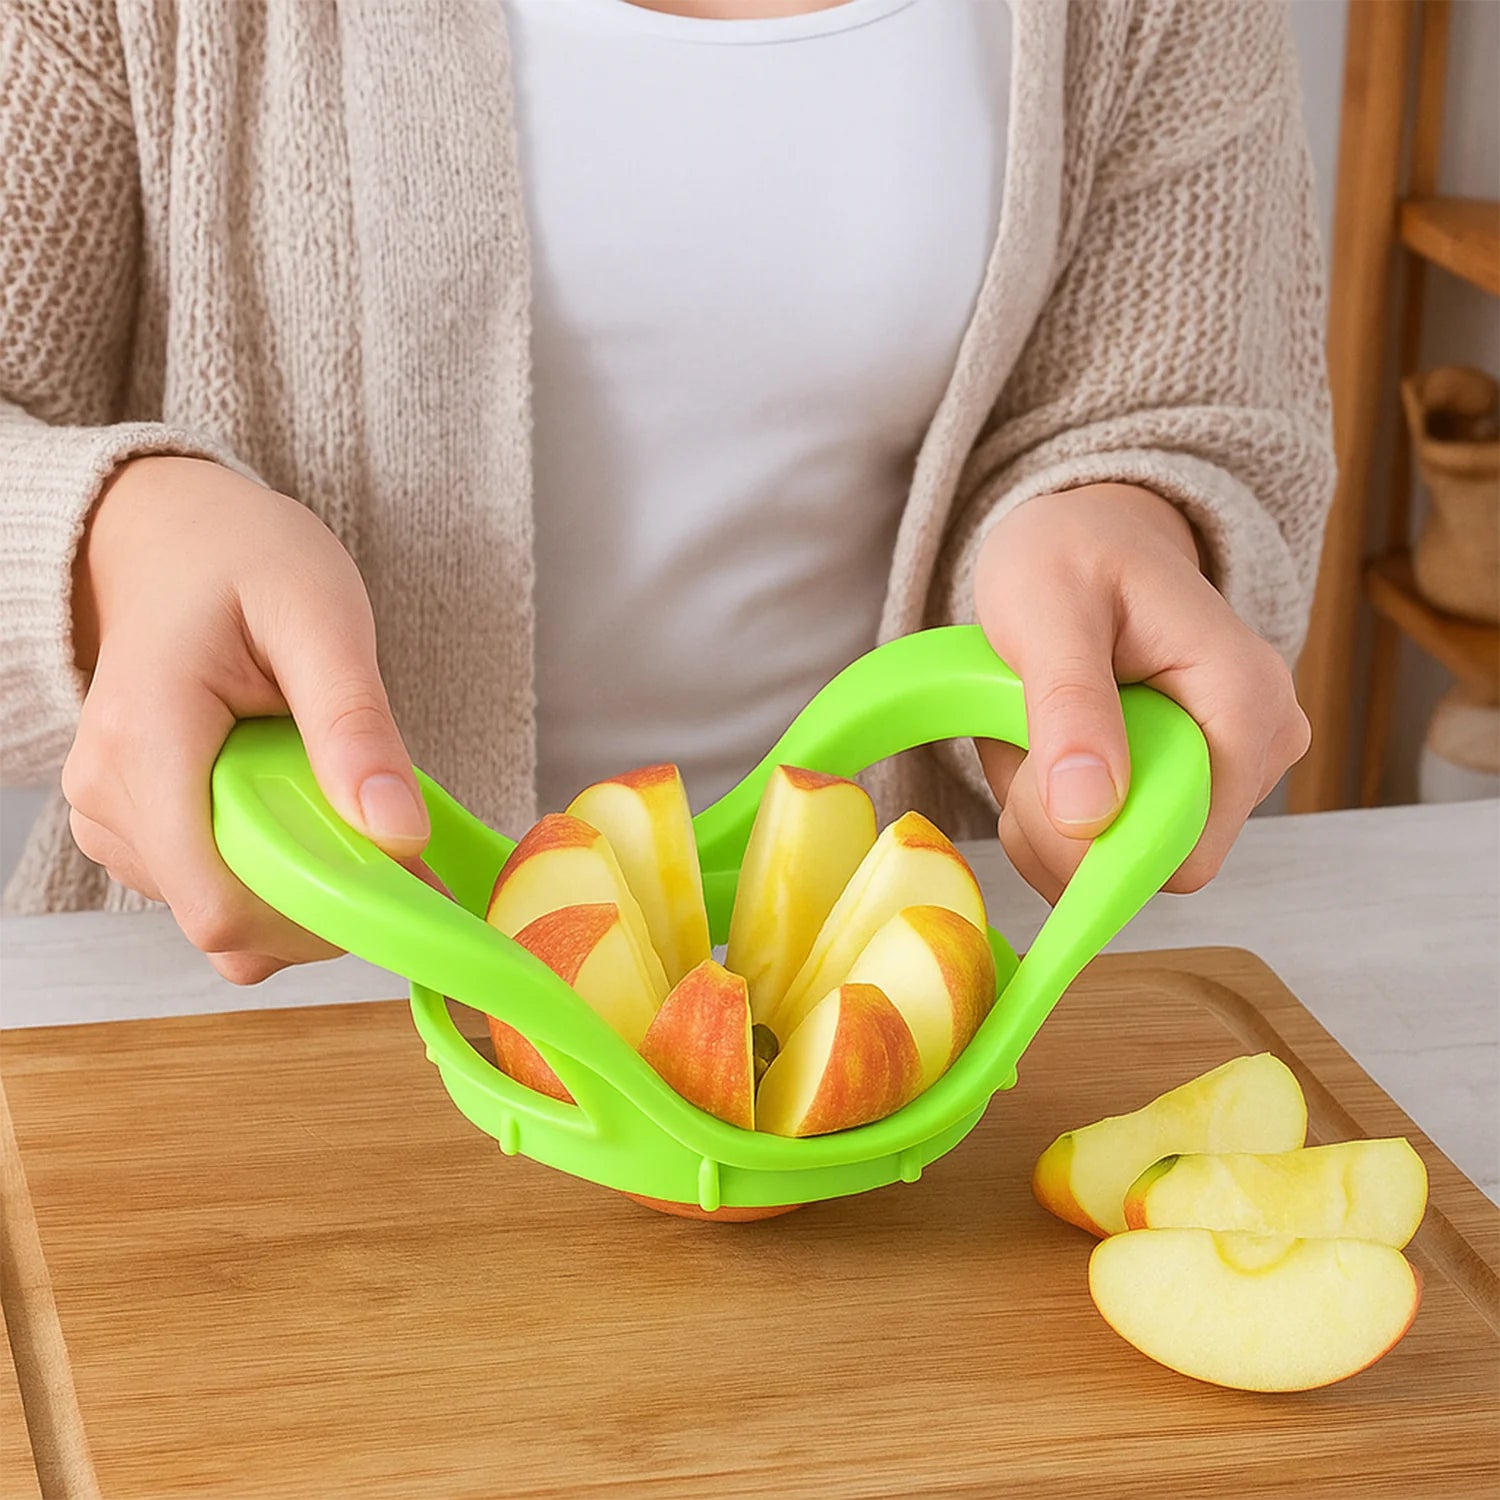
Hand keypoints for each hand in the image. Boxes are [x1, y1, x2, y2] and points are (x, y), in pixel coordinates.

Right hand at [63, 456, 428, 981]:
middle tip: (383, 821)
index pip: (219, 904)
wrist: (177, 539)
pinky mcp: (133, 826)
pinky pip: (214, 888)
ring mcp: (111, 816)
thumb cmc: (244, 560)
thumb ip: (357, 727)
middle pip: (228, 918)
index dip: (318, 914)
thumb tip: (397, 833)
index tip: (394, 875)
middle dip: (325, 893)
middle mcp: (109, 795)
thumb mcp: (323, 620)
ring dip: (303, 877)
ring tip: (328, 784)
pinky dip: (275, 867)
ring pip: (224, 914)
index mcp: (147, 744)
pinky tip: (296, 799)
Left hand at [972, 484, 1309, 902]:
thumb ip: (1068, 708)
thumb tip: (1088, 816)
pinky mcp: (1193, 782)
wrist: (1086, 534)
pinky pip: (1115, 839)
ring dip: (1049, 814)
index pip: (1186, 852)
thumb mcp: (1049, 612)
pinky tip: (1048, 748)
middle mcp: (1260, 745)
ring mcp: (1231, 769)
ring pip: (1122, 856)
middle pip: (1151, 863)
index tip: (1031, 792)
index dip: (1096, 850)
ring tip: (1033, 728)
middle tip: (1019, 741)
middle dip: (1060, 824)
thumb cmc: (1070, 554)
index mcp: (1245, 701)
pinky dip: (1058, 810)